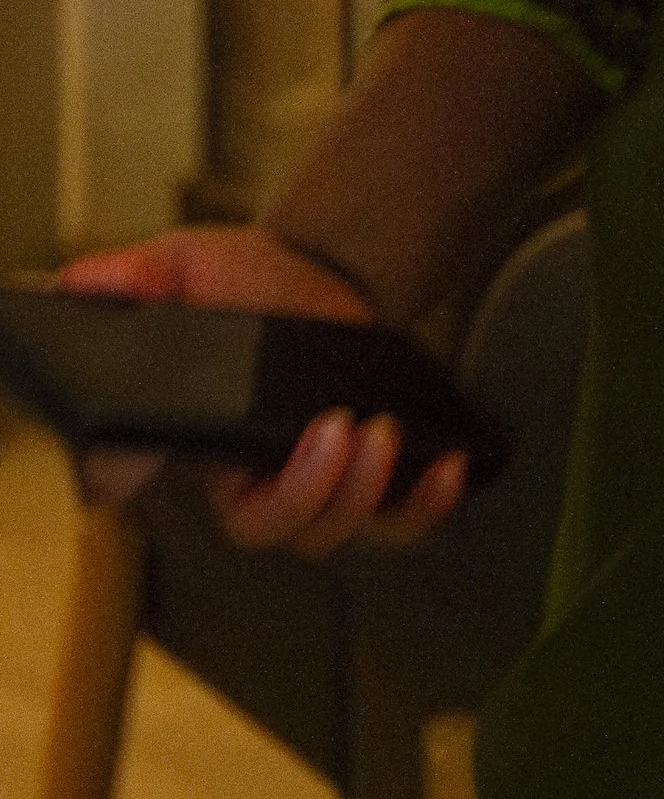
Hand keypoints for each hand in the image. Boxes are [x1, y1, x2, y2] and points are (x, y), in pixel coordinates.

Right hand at [56, 226, 468, 553]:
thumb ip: (136, 275)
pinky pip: (394, 522)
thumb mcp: (184, 266)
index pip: (148, 483)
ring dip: (359, 499)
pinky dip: (422, 510)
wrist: (319, 272)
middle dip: (302, 492)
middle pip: (262, 525)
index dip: (158, 485)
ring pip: (327, 532)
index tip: (200, 450)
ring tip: (381, 436)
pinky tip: (446, 471)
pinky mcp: (370, 479)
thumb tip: (83, 282)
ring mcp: (312, 485)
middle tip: (337, 429)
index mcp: (190, 437)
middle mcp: (246, 477)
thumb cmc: (241, 281)